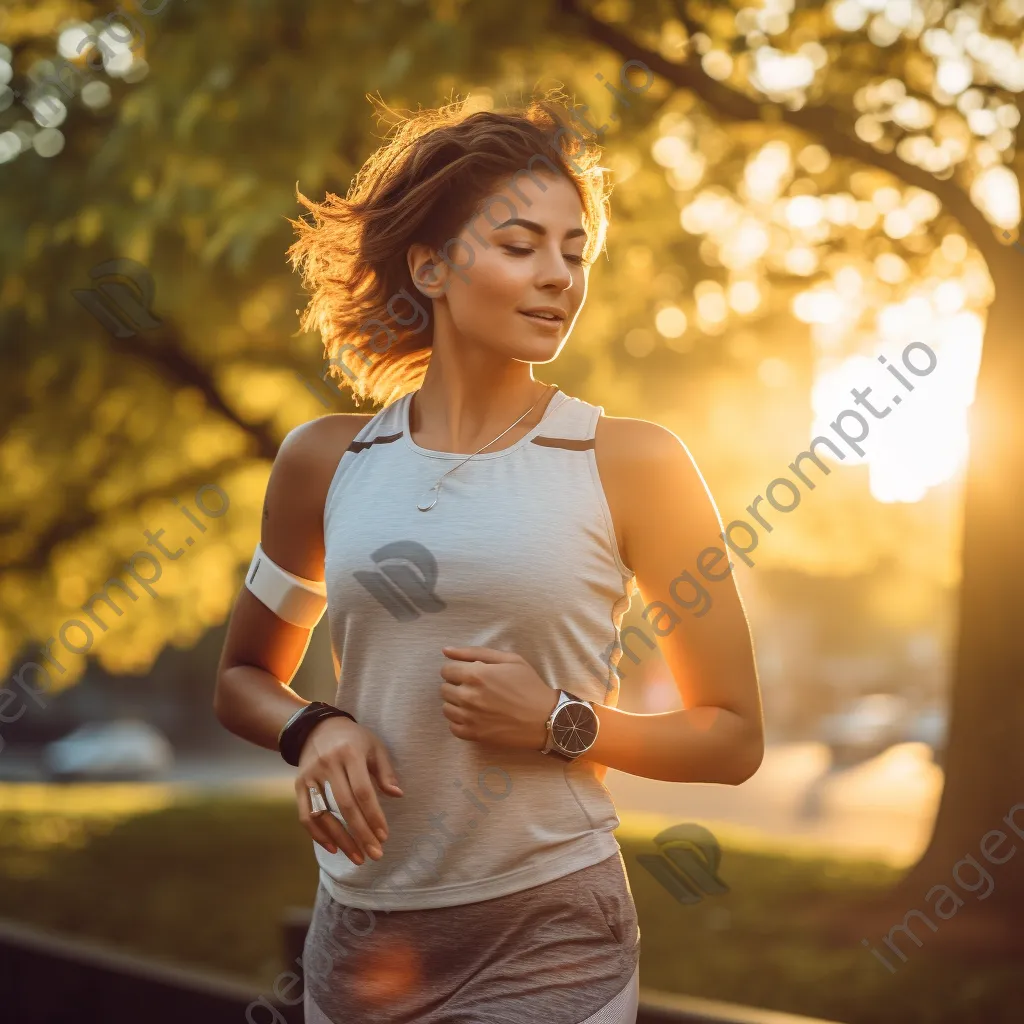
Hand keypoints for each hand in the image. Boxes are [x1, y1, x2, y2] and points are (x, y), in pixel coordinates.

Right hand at [295, 717, 402, 865]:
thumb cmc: (353, 739)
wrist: (318, 728)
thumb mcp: (374, 746)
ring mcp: (310, 775)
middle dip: (361, 833)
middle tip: (375, 854)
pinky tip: (334, 848)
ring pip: (323, 814)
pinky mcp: (298, 785)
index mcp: (350, 753)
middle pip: (345, 805)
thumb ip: (385, 770)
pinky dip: (317, 835)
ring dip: (341, 840)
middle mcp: (328, 764)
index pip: (363, 790)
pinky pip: (305, 815)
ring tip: (357, 858)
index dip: (374, 815)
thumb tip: (397, 795)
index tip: (384, 836)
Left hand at [439, 646, 559, 752]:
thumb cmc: (529, 685)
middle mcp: (468, 696)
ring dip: (457, 704)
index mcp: (476, 675)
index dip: (457, 670)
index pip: (446, 670)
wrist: (545, 718)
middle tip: (476, 689)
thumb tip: (446, 651)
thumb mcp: (508, 659)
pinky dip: (461, 722)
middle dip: (457, 686)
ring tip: (476, 703)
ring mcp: (469, 718)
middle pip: (444, 689)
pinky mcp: (473, 735)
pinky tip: (476, 717)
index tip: (470, 674)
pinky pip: (452, 727)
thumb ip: (474, 652)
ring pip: (446, 708)